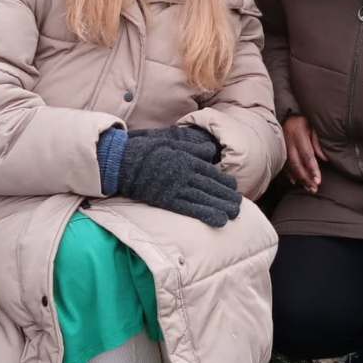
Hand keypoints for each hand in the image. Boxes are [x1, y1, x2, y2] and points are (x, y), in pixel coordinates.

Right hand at [118, 130, 239, 226]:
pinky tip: (219, 220)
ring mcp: (178, 187)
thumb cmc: (146, 150)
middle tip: (239, 205)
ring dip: (222, 206)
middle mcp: (186, 173)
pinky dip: (207, 214)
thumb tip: (210, 150)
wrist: (124, 162)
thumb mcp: (171, 141)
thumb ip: (192, 147)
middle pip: (212, 186)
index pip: (212, 172)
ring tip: (234, 214)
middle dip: (227, 196)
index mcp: (188, 159)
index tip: (234, 188)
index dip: (225, 182)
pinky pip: (191, 208)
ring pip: (206, 198)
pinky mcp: (168, 200)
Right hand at [283, 115, 325, 192]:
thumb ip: (318, 141)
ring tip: (308, 187)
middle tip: (314, 188)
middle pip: (297, 163)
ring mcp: (281, 144)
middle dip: (306, 177)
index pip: (306, 154)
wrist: (286, 110)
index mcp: (298, 132)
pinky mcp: (278, 147)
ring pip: (289, 165)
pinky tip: (295, 181)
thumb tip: (324, 159)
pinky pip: (283, 163)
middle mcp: (288, 140)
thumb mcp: (313, 124)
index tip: (318, 180)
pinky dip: (289, 173)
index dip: (312, 169)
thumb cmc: (303, 118)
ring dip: (299, 178)